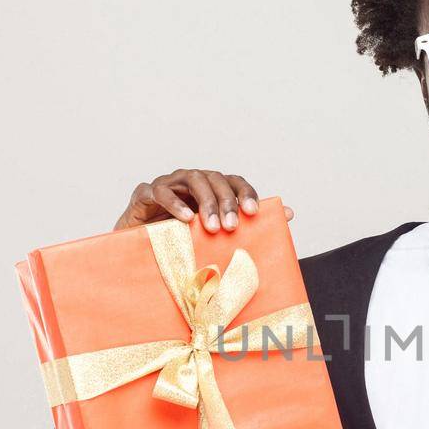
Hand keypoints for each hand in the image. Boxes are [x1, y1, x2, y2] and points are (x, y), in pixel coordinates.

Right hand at [114, 169, 294, 231]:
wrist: (138, 249)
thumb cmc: (181, 240)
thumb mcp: (216, 235)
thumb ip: (249, 224)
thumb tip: (289, 213)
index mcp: (211, 188)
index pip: (234, 182)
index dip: (245, 193)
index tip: (252, 213)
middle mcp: (191, 181)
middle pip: (215, 179)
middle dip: (225, 202)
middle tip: (231, 227)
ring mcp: (168, 184)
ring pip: (191, 179)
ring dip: (204, 202)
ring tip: (211, 226)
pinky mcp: (144, 193)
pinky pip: (159, 190)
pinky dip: (173, 202)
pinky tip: (185, 219)